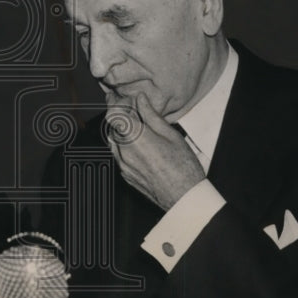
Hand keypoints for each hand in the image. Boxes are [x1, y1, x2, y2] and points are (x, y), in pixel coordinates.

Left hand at [108, 92, 204, 210]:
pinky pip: (119, 157)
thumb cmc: (182, 167)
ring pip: (115, 142)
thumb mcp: (170, 134)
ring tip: (143, 134)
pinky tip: (143, 149)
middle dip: (124, 120)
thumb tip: (141, 99)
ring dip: (124, 135)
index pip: (113, 115)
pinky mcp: (125, 175)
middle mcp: (124, 151)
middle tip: (140, 118)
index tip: (129, 105)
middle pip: (113, 128)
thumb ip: (151, 115)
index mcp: (135, 137)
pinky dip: (126, 149)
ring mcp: (123, 165)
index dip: (119, 107)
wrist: (184, 197)